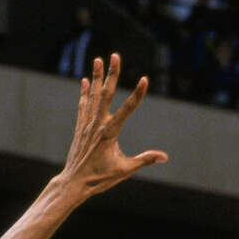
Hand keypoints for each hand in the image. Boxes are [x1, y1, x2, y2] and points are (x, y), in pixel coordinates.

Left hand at [58, 53, 168, 195]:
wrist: (74, 182)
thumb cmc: (100, 178)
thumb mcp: (125, 170)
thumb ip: (145, 160)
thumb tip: (164, 156)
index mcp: (110, 133)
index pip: (127, 109)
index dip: (137, 94)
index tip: (144, 79)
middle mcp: (97, 124)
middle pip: (106, 94)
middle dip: (112, 74)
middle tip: (115, 56)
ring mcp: (87, 125)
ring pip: (93, 96)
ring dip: (97, 77)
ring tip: (99, 59)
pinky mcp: (81, 128)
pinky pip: (83, 106)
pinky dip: (85, 93)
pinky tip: (86, 80)